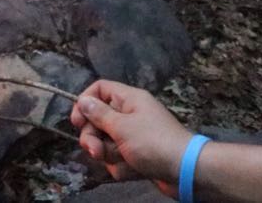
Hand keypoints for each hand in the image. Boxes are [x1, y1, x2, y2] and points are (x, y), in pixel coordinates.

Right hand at [71, 80, 190, 188]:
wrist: (185, 171)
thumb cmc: (153, 142)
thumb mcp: (121, 126)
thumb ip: (98, 114)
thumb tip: (83, 100)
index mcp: (128, 100)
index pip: (99, 90)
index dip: (85, 103)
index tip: (76, 122)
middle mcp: (130, 115)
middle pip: (98, 120)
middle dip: (94, 138)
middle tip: (95, 151)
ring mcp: (134, 137)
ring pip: (106, 143)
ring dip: (109, 155)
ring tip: (122, 161)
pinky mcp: (138, 156)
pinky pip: (118, 159)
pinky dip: (122, 167)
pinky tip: (133, 171)